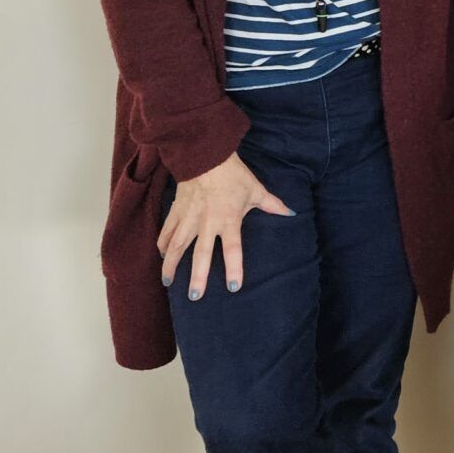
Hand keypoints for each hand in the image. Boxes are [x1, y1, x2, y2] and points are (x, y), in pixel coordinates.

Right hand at [157, 151, 291, 300]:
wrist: (205, 155)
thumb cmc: (233, 174)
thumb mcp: (256, 189)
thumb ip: (273, 205)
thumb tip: (291, 213)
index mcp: (229, 219)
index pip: (233, 249)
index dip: (234, 269)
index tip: (233, 287)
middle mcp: (207, 222)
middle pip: (201, 254)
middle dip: (198, 277)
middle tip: (195, 297)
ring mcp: (188, 217)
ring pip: (177, 246)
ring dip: (172, 265)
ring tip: (168, 284)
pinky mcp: (176, 210)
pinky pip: (166, 231)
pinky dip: (162, 244)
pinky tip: (161, 257)